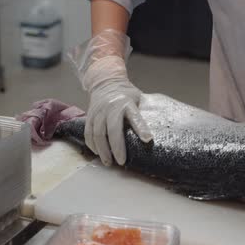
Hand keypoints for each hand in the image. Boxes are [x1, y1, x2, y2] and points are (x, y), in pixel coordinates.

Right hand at [69, 29, 151, 165]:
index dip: (141, 128)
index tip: (148, 139)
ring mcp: (99, 111)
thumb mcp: (138, 98)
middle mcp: (111, 107)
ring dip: (103, 150)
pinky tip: (97, 153)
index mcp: (127, 103)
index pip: (135, 116)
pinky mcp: (90, 116)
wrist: (105, 82)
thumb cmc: (126, 94)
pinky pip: (88, 132)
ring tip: (108, 162)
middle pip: (112, 129)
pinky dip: (92, 144)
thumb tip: (156, 128)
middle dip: (117, 147)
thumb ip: (143, 112)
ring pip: (98, 133)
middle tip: (121, 162)